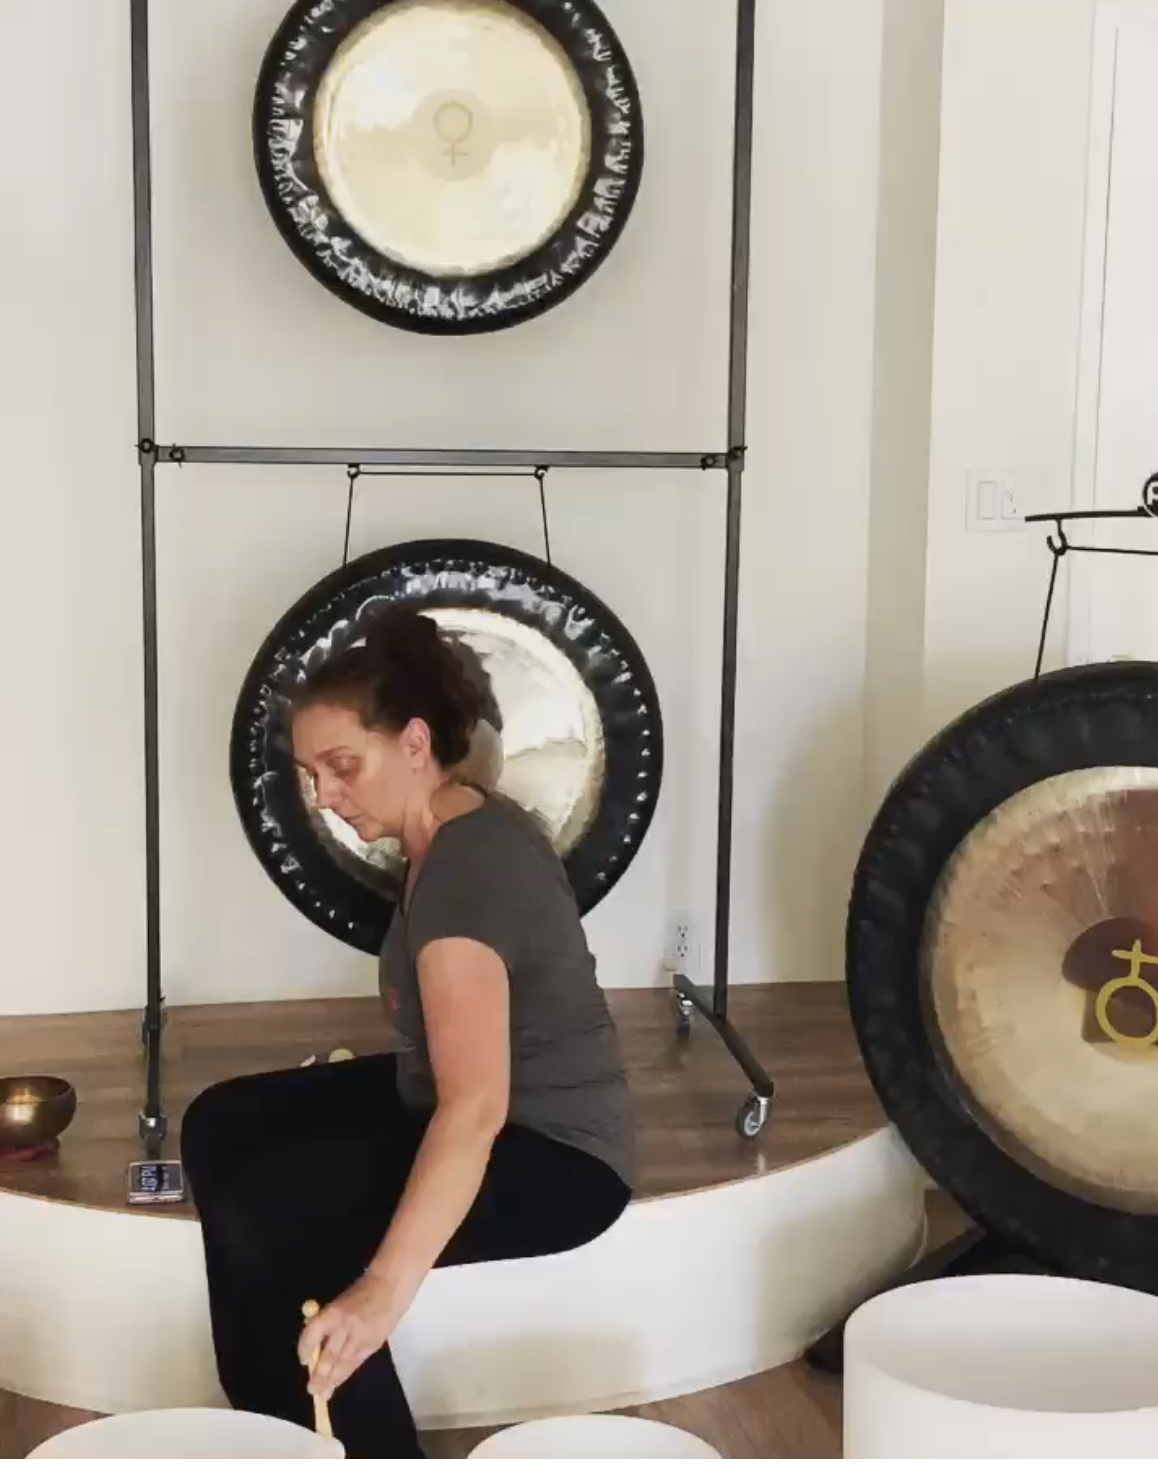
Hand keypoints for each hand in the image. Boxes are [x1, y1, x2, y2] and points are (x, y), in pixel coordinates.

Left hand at [297, 1272, 406, 1399]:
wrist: (390, 1288)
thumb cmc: (361, 1292)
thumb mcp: (339, 1303)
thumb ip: (327, 1324)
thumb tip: (314, 1347)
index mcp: (334, 1312)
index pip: (313, 1333)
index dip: (305, 1348)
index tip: (303, 1361)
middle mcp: (346, 1327)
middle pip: (330, 1355)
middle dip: (320, 1374)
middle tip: (311, 1390)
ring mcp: (361, 1338)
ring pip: (344, 1363)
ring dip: (332, 1380)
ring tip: (323, 1394)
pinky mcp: (373, 1345)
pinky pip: (357, 1362)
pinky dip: (347, 1373)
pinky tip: (338, 1383)